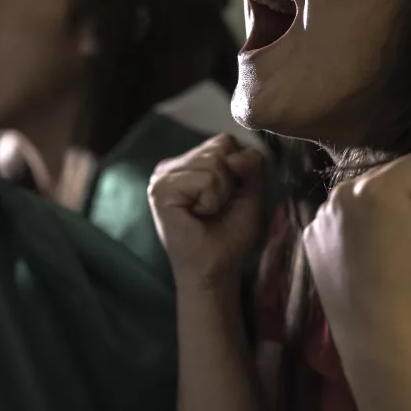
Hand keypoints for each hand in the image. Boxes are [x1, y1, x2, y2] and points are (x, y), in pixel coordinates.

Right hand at [148, 134, 265, 292]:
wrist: (216, 269)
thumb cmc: (230, 235)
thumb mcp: (250, 192)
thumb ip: (250, 164)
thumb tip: (234, 154)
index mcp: (188, 162)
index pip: (224, 141)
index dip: (238, 169)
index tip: (227, 198)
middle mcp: (170, 165)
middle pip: (219, 148)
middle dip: (229, 182)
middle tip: (215, 208)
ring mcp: (161, 176)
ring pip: (213, 163)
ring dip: (220, 194)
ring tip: (206, 213)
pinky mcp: (160, 190)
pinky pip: (204, 179)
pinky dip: (211, 201)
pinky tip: (196, 216)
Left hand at [303, 152, 410, 341]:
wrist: (375, 330)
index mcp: (376, 185)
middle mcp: (342, 191)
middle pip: (383, 178)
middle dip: (396, 199)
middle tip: (401, 240)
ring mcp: (321, 215)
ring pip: (358, 199)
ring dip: (370, 214)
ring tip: (378, 254)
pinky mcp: (309, 237)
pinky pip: (338, 221)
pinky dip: (350, 233)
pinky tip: (357, 262)